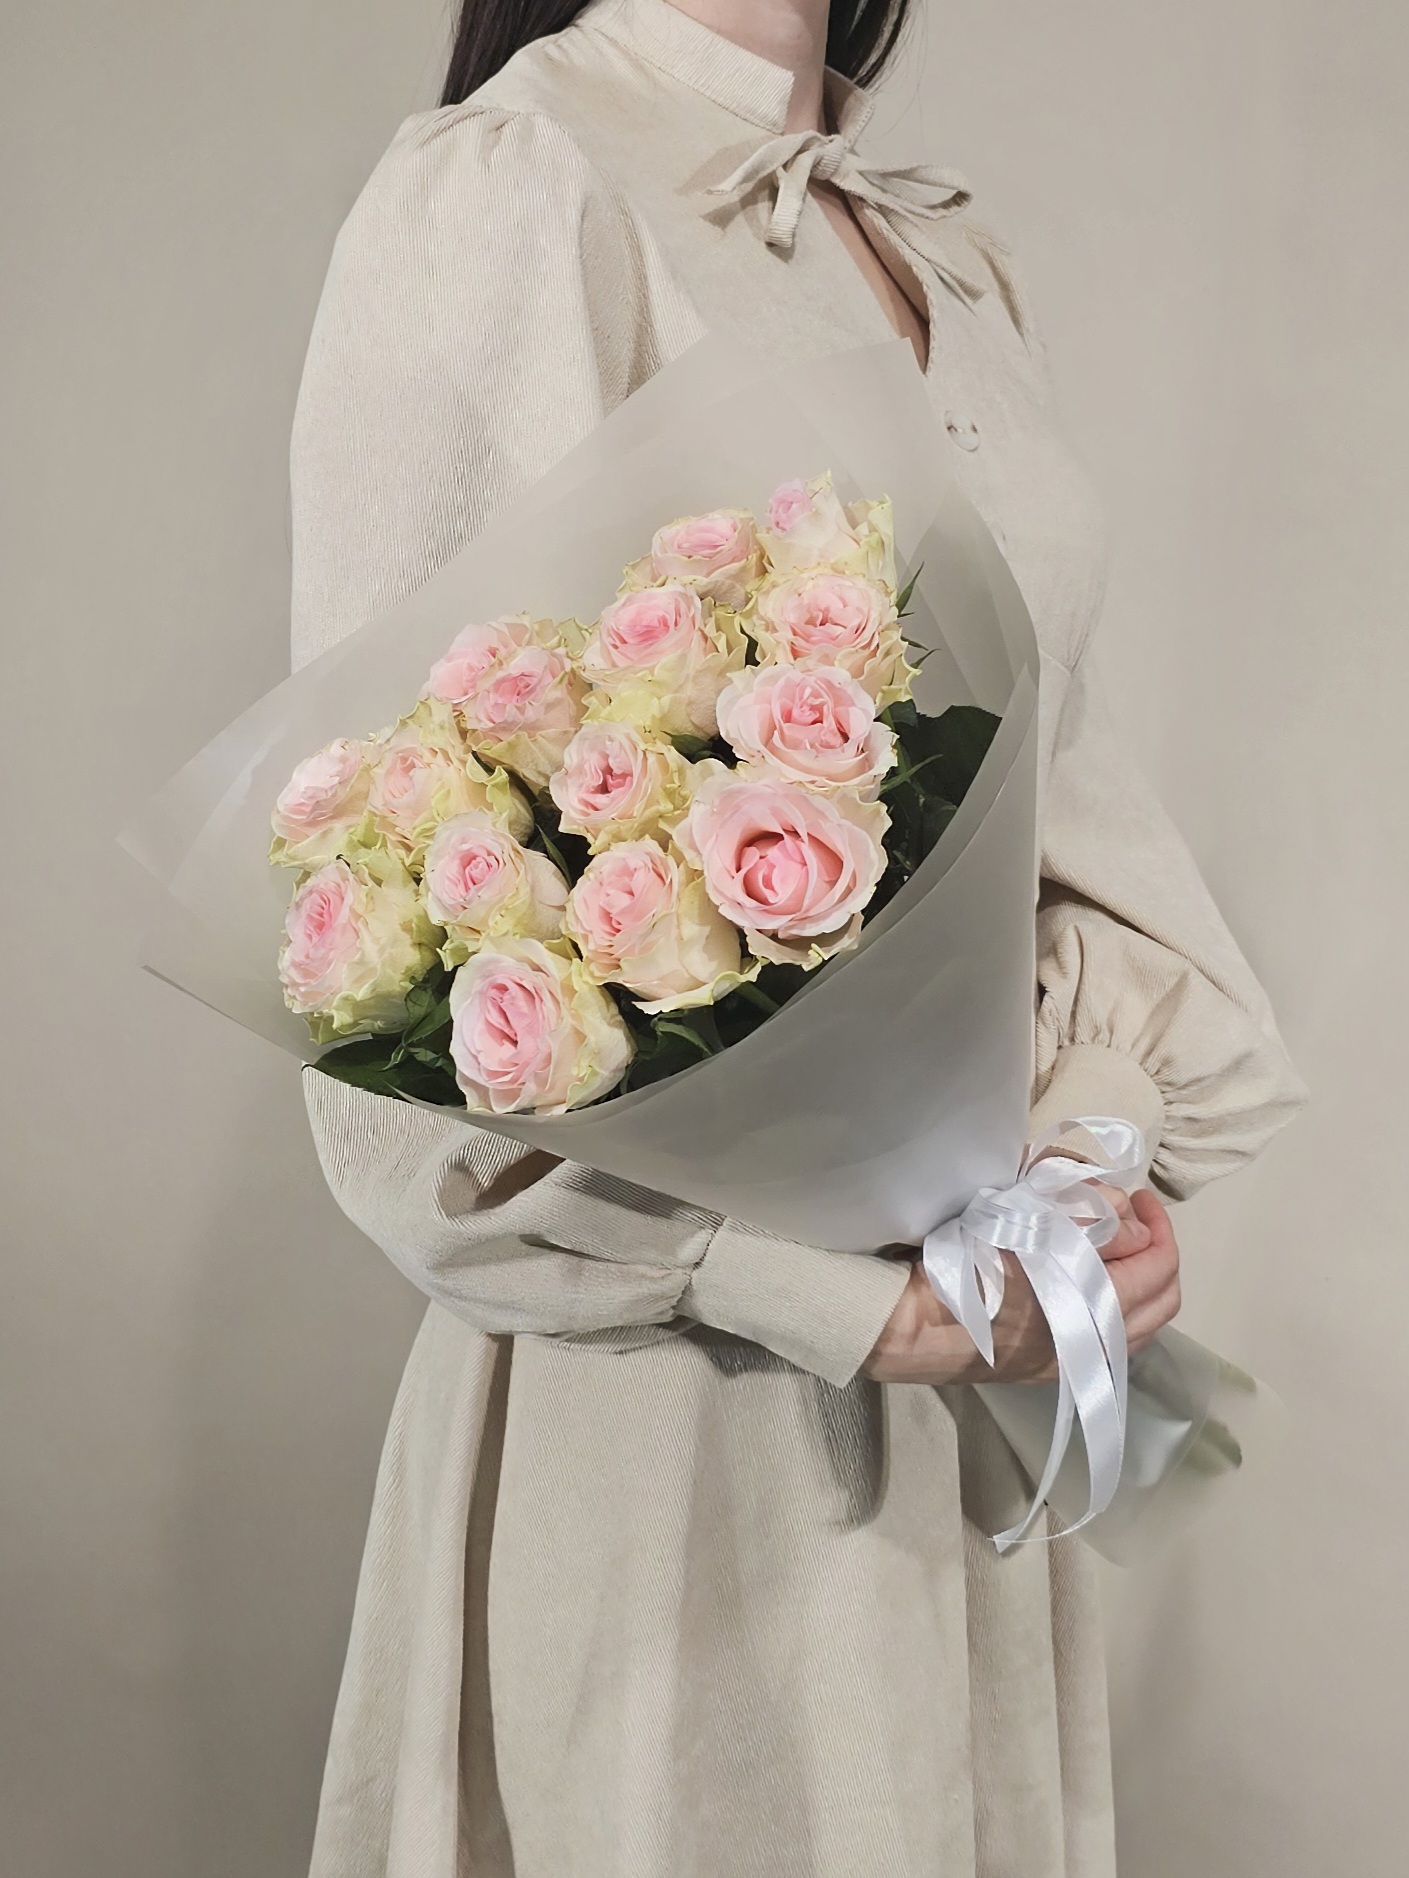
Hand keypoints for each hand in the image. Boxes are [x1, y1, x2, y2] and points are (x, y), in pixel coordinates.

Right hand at [861, 1185, 1180, 1385]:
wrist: (913, 1325)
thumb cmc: (966, 1268)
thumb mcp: (1025, 1227)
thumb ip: (1088, 1222)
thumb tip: (1133, 1227)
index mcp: (1091, 1310)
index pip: (1158, 1268)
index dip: (1158, 1226)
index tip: (1136, 1195)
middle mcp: (1092, 1347)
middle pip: (1162, 1304)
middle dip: (1158, 1254)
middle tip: (1132, 1216)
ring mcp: (1073, 1363)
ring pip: (1139, 1326)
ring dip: (1140, 1283)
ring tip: (1116, 1246)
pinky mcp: (1048, 1369)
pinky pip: (1109, 1340)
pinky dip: (1116, 1307)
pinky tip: (1088, 1281)